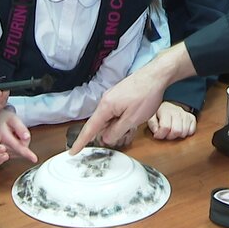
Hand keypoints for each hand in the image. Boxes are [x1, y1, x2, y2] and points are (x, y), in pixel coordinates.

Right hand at [0, 109, 36, 161]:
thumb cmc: (6, 119)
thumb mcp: (14, 119)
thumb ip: (21, 128)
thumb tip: (27, 138)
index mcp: (3, 137)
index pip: (17, 147)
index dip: (27, 153)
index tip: (34, 159)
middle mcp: (0, 147)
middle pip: (21, 150)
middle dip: (24, 142)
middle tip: (18, 131)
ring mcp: (1, 152)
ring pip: (20, 153)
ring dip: (21, 145)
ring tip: (14, 135)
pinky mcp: (4, 155)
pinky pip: (17, 154)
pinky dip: (19, 148)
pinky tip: (13, 141)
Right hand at [68, 44, 194, 153]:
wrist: (156, 75)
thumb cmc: (146, 95)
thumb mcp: (132, 119)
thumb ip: (117, 131)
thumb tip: (106, 139)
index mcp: (106, 107)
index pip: (89, 128)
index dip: (81, 142)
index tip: (72, 152)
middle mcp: (106, 101)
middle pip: (100, 125)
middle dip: (109, 134)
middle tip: (125, 135)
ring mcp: (112, 98)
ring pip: (109, 120)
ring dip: (118, 127)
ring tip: (133, 125)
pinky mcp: (119, 96)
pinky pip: (115, 113)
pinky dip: (122, 120)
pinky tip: (133, 120)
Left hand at [147, 102, 196, 139]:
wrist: (168, 106)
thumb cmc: (159, 114)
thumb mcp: (151, 117)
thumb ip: (152, 124)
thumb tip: (157, 132)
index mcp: (166, 110)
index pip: (165, 127)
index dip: (161, 134)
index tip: (157, 135)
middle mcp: (177, 111)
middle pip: (177, 131)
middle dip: (170, 136)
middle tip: (166, 134)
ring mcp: (185, 114)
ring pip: (185, 132)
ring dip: (178, 136)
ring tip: (172, 132)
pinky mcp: (191, 118)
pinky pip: (192, 131)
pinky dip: (186, 133)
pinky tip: (180, 130)